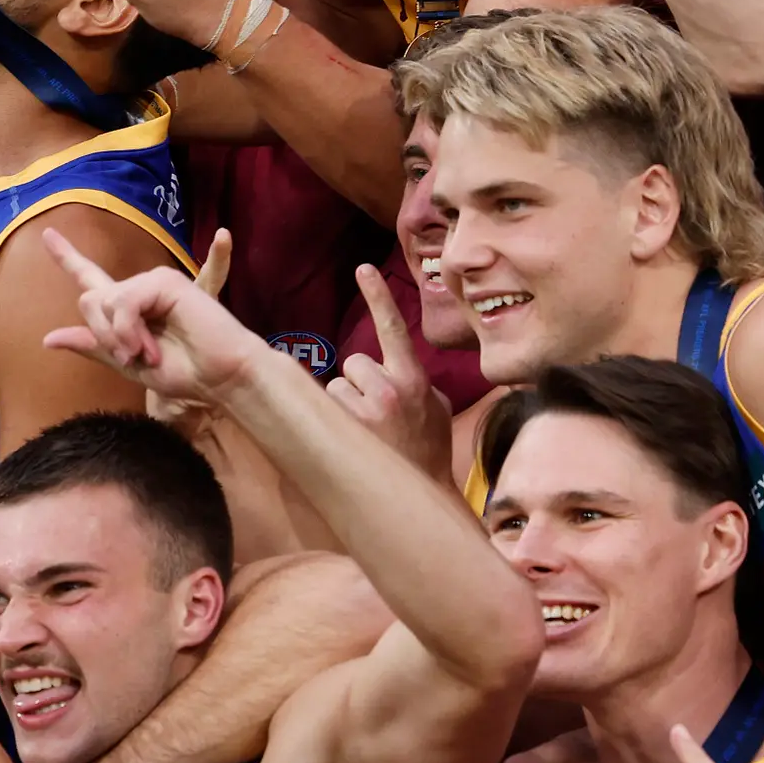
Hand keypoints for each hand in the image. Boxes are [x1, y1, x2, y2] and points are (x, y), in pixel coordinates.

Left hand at [38, 227, 271, 414]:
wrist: (220, 378)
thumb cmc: (184, 373)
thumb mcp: (127, 364)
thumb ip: (93, 346)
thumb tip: (47, 339)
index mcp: (129, 308)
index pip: (91, 280)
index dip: (67, 258)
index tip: (47, 235)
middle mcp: (139, 289)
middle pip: (90, 298)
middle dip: (102, 335)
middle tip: (133, 358)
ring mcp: (153, 282)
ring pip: (102, 301)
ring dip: (118, 337)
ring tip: (147, 354)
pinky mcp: (164, 281)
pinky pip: (123, 302)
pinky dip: (128, 330)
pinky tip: (148, 347)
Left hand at [323, 263, 448, 484]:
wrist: (422, 494)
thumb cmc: (428, 449)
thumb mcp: (434, 407)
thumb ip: (414, 381)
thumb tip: (396, 367)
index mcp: (414, 379)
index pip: (392, 328)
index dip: (377, 296)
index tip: (363, 268)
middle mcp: (391, 388)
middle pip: (355, 362)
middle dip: (361, 382)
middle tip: (379, 414)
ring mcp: (366, 409)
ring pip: (339, 385)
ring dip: (348, 403)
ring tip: (370, 430)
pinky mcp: (346, 428)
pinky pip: (329, 407)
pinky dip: (337, 420)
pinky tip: (356, 439)